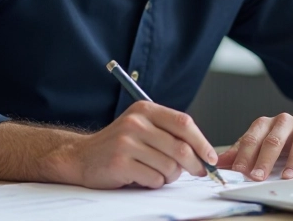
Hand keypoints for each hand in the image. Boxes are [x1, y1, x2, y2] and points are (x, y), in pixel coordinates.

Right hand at [63, 101, 217, 188]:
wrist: (82, 157)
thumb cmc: (119, 145)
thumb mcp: (142, 127)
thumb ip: (169, 133)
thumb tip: (203, 153)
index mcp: (145, 109)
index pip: (183, 123)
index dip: (202, 142)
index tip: (211, 157)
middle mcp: (136, 122)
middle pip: (180, 147)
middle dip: (194, 164)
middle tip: (198, 172)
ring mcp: (127, 143)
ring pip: (169, 167)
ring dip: (170, 176)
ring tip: (158, 173)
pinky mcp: (120, 163)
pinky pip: (154, 179)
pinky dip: (154, 183)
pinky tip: (143, 177)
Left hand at [216, 110, 292, 180]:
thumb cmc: (284, 137)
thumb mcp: (261, 141)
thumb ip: (241, 151)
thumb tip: (218, 162)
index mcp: (267, 124)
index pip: (253, 138)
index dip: (245, 155)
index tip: (239, 171)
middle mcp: (286, 122)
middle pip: (274, 140)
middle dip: (265, 160)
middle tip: (258, 176)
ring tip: (288, 177)